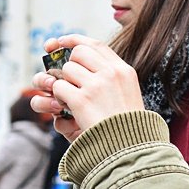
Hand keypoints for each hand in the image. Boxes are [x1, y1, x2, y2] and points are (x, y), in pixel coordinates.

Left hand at [30, 35, 144, 140]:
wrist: (129, 147)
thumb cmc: (128, 125)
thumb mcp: (128, 92)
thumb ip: (112, 75)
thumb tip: (86, 59)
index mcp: (124, 70)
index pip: (96, 44)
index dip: (76, 40)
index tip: (62, 42)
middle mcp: (111, 73)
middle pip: (78, 53)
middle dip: (70, 65)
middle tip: (72, 81)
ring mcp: (96, 86)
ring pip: (67, 70)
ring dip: (64, 83)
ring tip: (73, 98)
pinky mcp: (82, 100)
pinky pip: (59, 87)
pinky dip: (59, 97)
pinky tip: (69, 107)